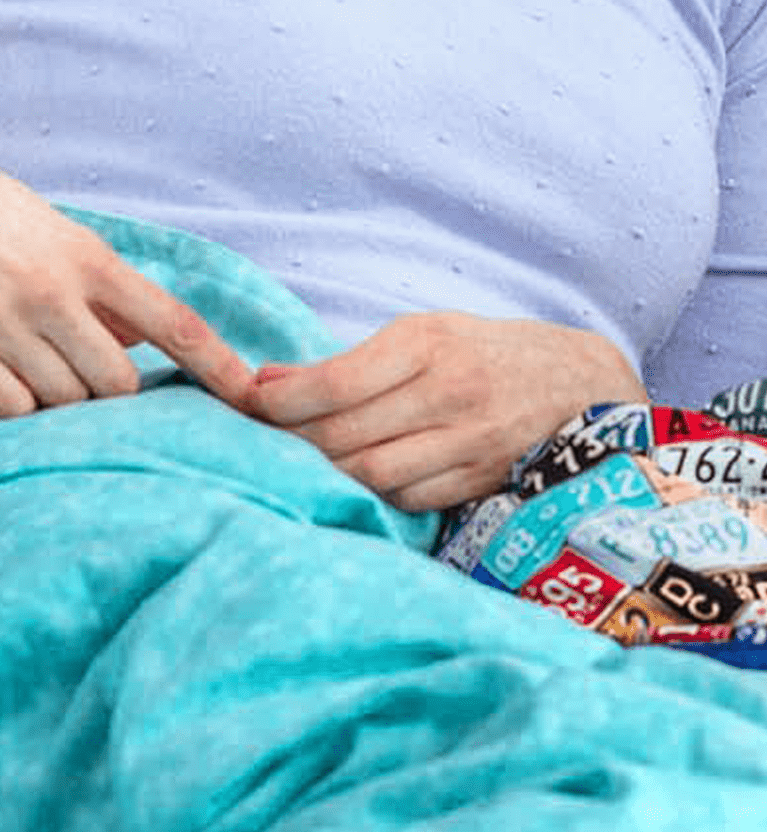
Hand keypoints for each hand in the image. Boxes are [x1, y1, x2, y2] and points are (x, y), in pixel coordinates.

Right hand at [0, 96, 264, 420]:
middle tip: (80, 384)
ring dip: (53, 403)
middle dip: (108, 397)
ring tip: (23, 372)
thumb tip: (139, 340)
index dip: (220, 366)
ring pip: (62, 403)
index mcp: (81, 254)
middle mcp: (48, 291)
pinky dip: (9, 409)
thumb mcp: (36, 225)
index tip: (256, 399)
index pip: (173, 321)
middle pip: (118, 386)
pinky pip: (6, 409)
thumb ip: (90, 282)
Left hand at [248, 312, 646, 512]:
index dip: (282, 400)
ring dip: (325, 472)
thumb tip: (266, 380)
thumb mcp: (422, 333)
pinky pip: (405, 498)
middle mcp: (448, 394)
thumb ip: (347, 361)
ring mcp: (469, 443)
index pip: (335, 381)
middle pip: (344, 435)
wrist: (583, 382)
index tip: (247, 400)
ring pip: (369, 474)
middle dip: (290, 441)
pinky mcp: (481, 482)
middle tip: (256, 437)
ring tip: (298, 460)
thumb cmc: (484, 351)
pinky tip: (356, 477)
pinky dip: (372, 491)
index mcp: (426, 345)